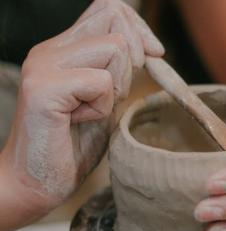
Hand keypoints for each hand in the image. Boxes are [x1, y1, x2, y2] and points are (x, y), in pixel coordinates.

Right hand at [0, 0, 162, 230]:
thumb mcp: (105, 102)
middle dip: (134, 57)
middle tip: (114, 94)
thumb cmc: (71, 148)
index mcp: (64, 49)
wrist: (35, 183)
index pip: (109, 8)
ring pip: (114, 49)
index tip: (154, 55)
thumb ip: (118, 73)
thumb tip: (150, 49)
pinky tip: (78, 122)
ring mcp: (44, 66)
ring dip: (116, 87)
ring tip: (91, 111)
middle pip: (114, 19)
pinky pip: (100, 83)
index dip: (139, 29)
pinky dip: (102, 108)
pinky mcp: (44, 89)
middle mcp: (50, 50)